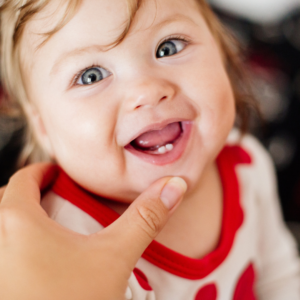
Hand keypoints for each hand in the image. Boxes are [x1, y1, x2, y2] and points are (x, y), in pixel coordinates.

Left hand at [0, 163, 186, 299]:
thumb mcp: (114, 258)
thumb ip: (144, 218)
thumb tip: (175, 185)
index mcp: (16, 222)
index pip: (24, 179)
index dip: (43, 172)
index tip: (58, 174)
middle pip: (5, 202)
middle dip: (28, 196)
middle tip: (53, 200)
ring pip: (0, 230)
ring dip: (15, 223)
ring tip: (44, 231)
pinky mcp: (0, 283)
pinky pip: (1, 254)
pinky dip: (12, 248)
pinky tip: (34, 265)